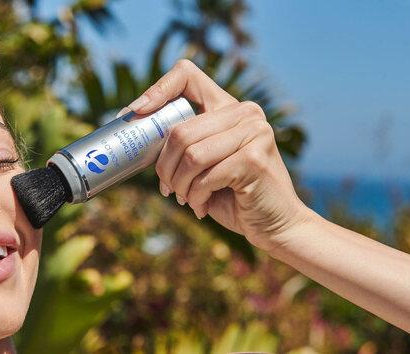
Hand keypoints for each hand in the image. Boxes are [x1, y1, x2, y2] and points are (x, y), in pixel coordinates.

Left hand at [126, 60, 311, 250]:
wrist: (275, 224)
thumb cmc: (232, 194)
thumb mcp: (204, 163)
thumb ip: (184, 145)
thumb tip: (135, 130)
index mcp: (228, 106)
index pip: (186, 74)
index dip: (156, 90)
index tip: (134, 114)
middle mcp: (245, 112)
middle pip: (179, 131)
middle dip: (164, 167)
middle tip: (166, 188)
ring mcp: (253, 132)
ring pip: (190, 155)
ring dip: (180, 185)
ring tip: (186, 199)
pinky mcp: (254, 159)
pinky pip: (206, 176)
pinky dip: (196, 196)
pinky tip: (201, 206)